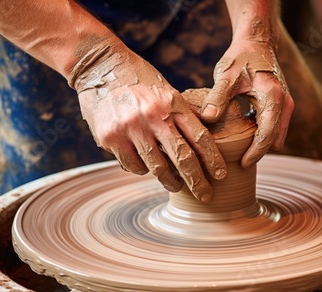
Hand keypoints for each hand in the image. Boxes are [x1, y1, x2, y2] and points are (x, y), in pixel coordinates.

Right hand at [68, 36, 226, 201]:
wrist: (100, 65)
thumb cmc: (138, 78)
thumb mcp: (166, 90)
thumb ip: (181, 114)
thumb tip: (201, 144)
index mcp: (173, 103)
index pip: (200, 137)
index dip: (213, 160)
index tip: (221, 175)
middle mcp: (153, 116)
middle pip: (183, 159)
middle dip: (198, 182)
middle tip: (206, 196)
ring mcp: (131, 128)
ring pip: (157, 168)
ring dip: (170, 181)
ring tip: (175, 185)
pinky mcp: (110, 137)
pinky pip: (132, 165)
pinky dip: (142, 169)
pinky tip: (145, 166)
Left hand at [201, 38, 293, 168]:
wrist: (256, 42)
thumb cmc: (241, 57)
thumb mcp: (226, 75)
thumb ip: (217, 97)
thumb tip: (208, 119)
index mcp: (273, 97)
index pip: (267, 133)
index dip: (256, 152)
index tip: (243, 164)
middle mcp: (284, 103)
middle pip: (274, 138)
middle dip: (259, 152)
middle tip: (238, 163)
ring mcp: (284, 105)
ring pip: (276, 134)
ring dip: (260, 144)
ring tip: (239, 153)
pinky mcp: (280, 105)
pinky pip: (273, 127)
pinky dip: (261, 135)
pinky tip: (243, 138)